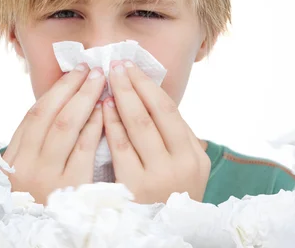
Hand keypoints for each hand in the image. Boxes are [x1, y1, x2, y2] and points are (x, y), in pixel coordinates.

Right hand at [1, 63, 105, 204]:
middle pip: (51, 114)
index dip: (57, 90)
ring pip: (66, 127)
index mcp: (14, 159)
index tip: (74, 72)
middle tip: (93, 68)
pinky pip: (84, 150)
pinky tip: (106, 111)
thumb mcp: (27, 174)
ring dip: (86, 100)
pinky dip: (94, 127)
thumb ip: (36, 145)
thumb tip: (60, 105)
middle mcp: (26, 166)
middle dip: (73, 88)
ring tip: (102, 82)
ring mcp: (47, 178)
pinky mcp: (70, 190)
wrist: (36, 240)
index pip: (35, 114)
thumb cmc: (36, 203)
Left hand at [102, 60, 210, 203]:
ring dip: (118, 99)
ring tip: (105, 81)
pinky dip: (109, 124)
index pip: (168, 110)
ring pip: (134, 128)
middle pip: (150, 114)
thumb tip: (153, 95)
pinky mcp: (133, 188)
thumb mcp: (186, 167)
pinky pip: (119, 149)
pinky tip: (101, 109)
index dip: (147, 85)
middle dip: (129, 85)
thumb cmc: (171, 194)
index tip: (131, 67)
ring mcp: (156, 178)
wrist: (165, 234)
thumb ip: (175, 135)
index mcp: (194, 156)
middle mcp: (180, 165)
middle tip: (114, 65)